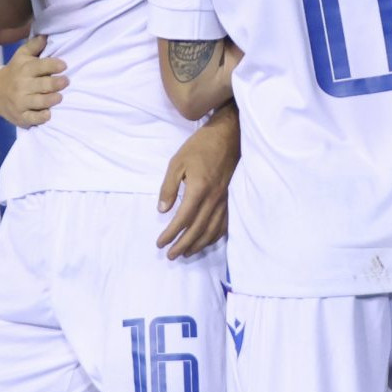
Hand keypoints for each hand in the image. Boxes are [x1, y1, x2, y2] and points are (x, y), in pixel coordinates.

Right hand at [0, 33, 66, 126]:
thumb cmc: (15, 71)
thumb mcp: (21, 55)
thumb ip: (34, 45)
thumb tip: (46, 35)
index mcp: (24, 69)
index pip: (40, 66)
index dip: (53, 65)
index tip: (64, 65)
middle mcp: (22, 85)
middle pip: (42, 85)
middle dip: (56, 83)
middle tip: (66, 81)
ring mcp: (21, 102)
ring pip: (39, 102)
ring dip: (51, 99)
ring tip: (59, 97)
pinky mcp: (21, 116)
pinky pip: (32, 119)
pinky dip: (41, 117)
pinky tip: (48, 114)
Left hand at [156, 106, 238, 258]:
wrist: (228, 135)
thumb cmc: (199, 147)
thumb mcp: (176, 163)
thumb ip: (169, 188)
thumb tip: (162, 210)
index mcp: (198, 189)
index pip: (183, 219)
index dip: (171, 234)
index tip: (160, 243)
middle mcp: (213, 199)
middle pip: (197, 230)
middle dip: (183, 245)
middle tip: (170, 256)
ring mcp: (224, 200)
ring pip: (212, 230)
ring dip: (198, 245)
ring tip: (186, 253)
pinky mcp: (231, 199)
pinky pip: (224, 224)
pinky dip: (214, 236)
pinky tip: (206, 241)